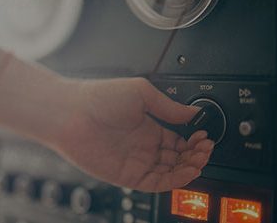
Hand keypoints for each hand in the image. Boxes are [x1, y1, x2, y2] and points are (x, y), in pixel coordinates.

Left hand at [54, 78, 214, 191]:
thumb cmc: (100, 98)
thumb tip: (192, 112)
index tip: (204, 136)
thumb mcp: (142, 93)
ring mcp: (137, 160)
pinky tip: (186, 170)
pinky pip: (157, 182)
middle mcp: (144, 145)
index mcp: (149, 126)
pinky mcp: (128, 175)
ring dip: (189, 167)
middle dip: (195, 154)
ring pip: (170, 171)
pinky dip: (174, 180)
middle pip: (178, 156)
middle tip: (205, 148)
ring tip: (200, 159)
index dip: (193, 140)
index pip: (178, 139)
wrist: (71, 112)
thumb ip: (169, 107)